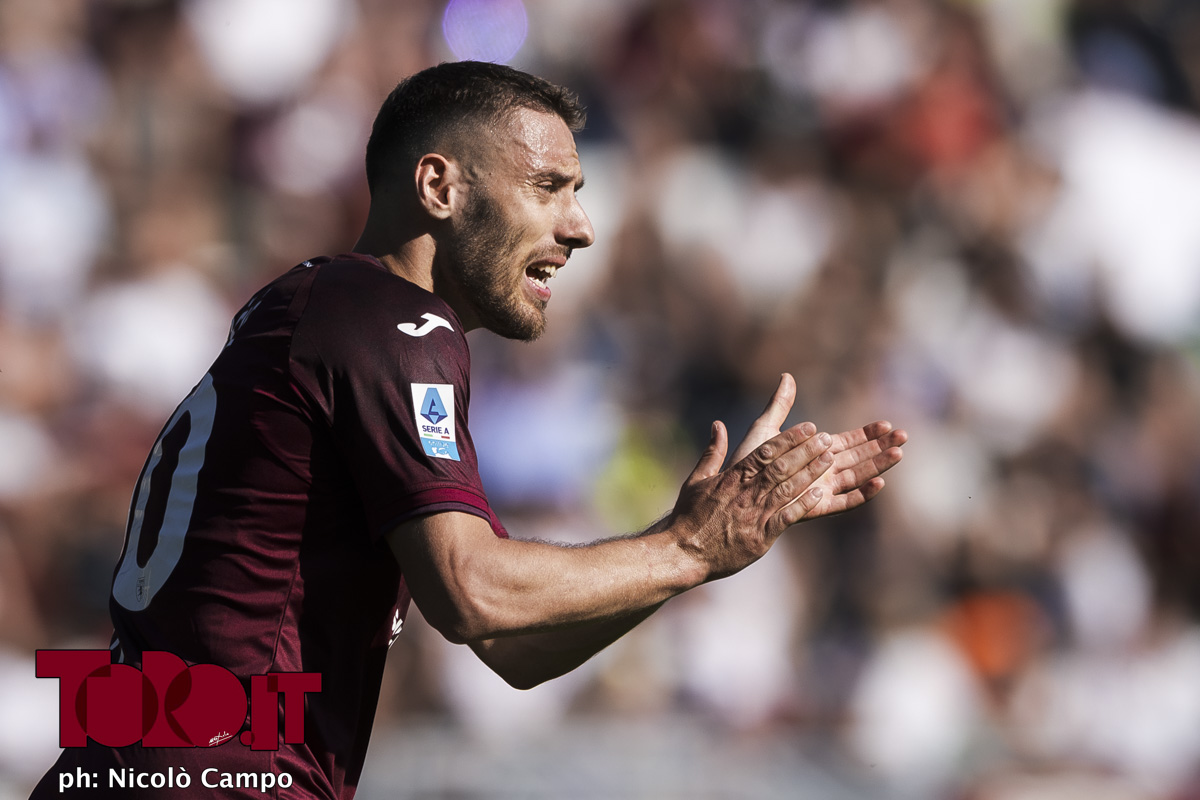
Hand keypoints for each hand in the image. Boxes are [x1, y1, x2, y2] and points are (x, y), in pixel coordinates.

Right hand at [669, 417, 833, 580]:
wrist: (683, 552)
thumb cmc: (688, 517)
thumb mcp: (695, 480)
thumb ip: (711, 453)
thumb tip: (717, 425)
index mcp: (732, 477)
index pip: (765, 452)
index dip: (789, 438)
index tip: (808, 427)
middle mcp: (746, 493)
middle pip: (781, 466)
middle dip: (806, 451)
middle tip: (827, 438)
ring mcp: (754, 514)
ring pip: (787, 488)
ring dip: (810, 472)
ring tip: (830, 459)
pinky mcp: (760, 537)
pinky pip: (786, 517)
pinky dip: (803, 504)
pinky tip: (820, 494)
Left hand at [729, 373, 906, 519]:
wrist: (731, 494)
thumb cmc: (745, 463)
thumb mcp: (764, 429)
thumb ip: (779, 405)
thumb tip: (787, 376)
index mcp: (812, 454)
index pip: (846, 442)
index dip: (867, 433)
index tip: (887, 423)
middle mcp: (820, 472)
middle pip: (858, 458)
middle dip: (881, 447)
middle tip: (904, 436)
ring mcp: (819, 490)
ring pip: (856, 477)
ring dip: (878, 465)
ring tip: (899, 453)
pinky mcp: (814, 508)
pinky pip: (842, 502)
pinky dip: (861, 494)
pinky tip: (879, 483)